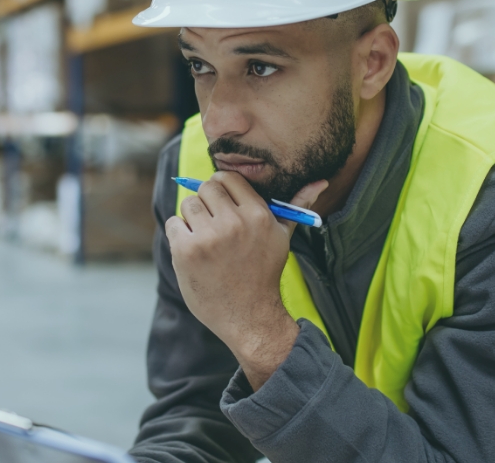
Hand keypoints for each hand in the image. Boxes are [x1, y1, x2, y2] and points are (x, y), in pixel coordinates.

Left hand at [166, 171, 327, 389]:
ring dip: (192, 220)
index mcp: (257, 215)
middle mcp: (233, 223)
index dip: (221, 189)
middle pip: (205, 188)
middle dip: (206, 203)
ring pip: (188, 205)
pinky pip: (174, 224)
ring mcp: (208, 237)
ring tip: (205, 241)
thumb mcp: (283, 238)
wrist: (249, 316)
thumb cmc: (265, 273)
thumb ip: (296, 206)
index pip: (228, 178)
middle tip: (213, 224)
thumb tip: (320, 182)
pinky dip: (179, 235)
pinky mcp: (186, 252)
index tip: (222, 205)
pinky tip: (194, 253)